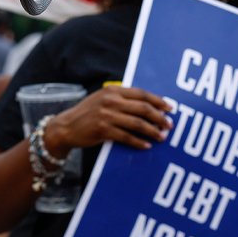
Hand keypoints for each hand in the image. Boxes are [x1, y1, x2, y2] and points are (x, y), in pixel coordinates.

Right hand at [41, 85, 171, 156]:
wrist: (66, 126)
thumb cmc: (88, 113)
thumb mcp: (102, 99)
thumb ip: (121, 99)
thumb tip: (147, 106)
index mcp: (113, 91)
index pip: (141, 93)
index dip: (158, 101)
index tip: (170, 108)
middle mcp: (110, 101)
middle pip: (143, 108)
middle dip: (159, 117)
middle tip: (169, 125)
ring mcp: (106, 115)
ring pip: (137, 123)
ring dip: (152, 131)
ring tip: (161, 137)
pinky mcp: (103, 130)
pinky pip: (127, 137)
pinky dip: (138, 142)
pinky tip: (146, 146)